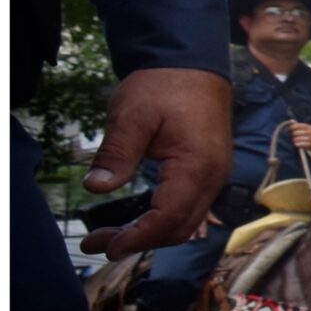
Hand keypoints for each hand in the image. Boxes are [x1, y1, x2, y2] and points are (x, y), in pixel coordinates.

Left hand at [79, 67, 230, 256]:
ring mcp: (214, 175)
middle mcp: (213, 177)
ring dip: (151, 233)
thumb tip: (96, 187)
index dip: (137, 237)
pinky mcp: (208, 172)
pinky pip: (189, 207)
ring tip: (111, 234)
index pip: (169, 218)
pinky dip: (162, 219)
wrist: (193, 65)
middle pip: (180, 227)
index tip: (105, 245)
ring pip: (186, 221)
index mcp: (197, 165)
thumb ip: (116, 153)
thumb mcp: (131, 115)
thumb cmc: (163, 86)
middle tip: (97, 242)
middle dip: (140, 241)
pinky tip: (137, 217)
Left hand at [284, 121, 310, 154]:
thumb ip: (301, 127)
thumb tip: (289, 125)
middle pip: (296, 132)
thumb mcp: (310, 130)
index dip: (292, 127)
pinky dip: (298, 144)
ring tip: (296, 141)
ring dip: (295, 140)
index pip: (299, 125)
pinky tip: (297, 144)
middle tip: (294, 136)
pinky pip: (300, 144)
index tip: (287, 129)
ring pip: (297, 139)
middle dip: (294, 135)